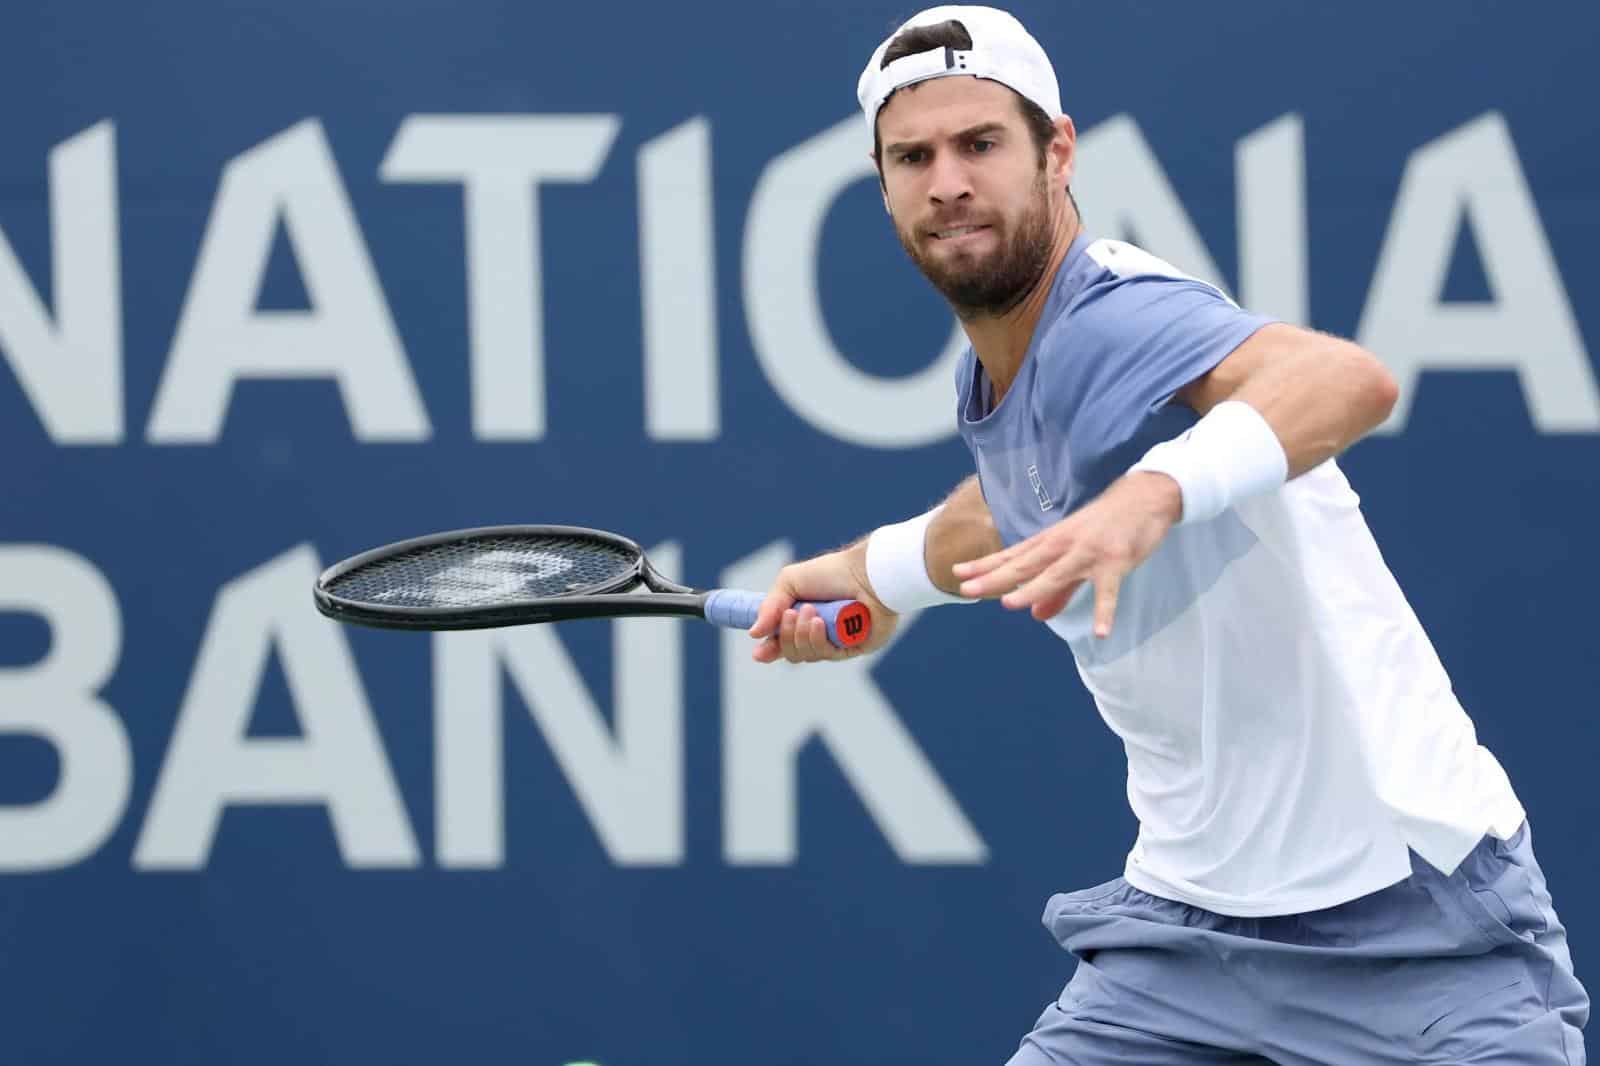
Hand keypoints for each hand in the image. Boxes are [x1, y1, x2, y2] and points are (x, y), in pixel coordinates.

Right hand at [749, 543, 898, 662]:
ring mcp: (837, 642)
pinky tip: (819, 623)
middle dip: (786, 636)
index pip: (782, 642)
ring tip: (811, 611)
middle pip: (792, 653)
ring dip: (802, 634)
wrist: (866, 572)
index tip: (758, 652)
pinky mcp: (854, 647)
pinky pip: (827, 655)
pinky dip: (818, 639)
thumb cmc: (832, 572)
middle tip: (790, 614)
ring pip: (807, 655)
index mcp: (804, 618)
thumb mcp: (790, 581)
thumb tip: (754, 633)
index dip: (769, 650)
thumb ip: (770, 606)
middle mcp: (820, 632)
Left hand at [952, 472, 1181, 634]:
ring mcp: (1089, 553)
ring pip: (1056, 574)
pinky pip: (1109, 590)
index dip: (984, 566)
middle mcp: (1064, 546)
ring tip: (1010, 604)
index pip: (1012, 556)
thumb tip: (1036, 616)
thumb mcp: (1076, 554)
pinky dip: (1104, 611)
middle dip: (994, 578)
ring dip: (1034, 590)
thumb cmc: (1106, 524)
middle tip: (966, 590)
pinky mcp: (1116, 560)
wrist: (1145, 497)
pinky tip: (1099, 631)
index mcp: (1051, 542)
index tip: (956, 574)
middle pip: (1024, 565)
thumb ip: (1058, 590)